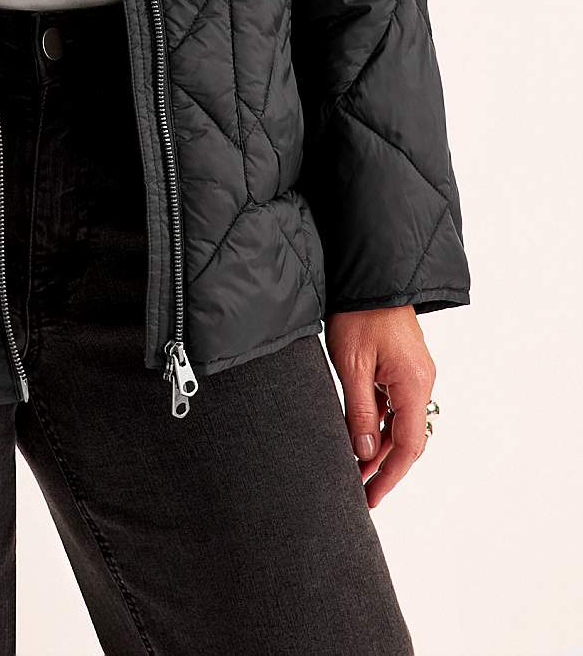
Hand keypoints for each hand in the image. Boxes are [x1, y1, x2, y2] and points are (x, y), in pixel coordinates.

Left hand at [325, 306, 436, 508]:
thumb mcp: (352, 364)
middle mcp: (420, 382)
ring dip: (379, 445)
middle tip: (361, 491)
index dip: (390, 475)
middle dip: (384, 466)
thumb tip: (363, 452)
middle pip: (407, 438)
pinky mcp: (401, 365)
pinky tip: (358, 436)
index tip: (372, 497)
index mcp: (414, 384)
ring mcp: (413, 373)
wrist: (370, 275)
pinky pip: (393, 403)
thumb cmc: (359, 314)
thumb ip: (359, 410)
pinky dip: (377, 422)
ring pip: (399, 422)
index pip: (408, 445)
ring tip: (355, 470)